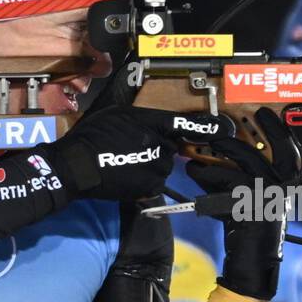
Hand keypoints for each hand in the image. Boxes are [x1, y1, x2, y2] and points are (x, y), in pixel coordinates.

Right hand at [52, 106, 194, 202]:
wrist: (77, 166)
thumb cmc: (92, 135)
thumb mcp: (117, 114)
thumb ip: (143, 118)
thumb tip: (158, 126)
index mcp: (152, 123)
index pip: (183, 124)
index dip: (205, 127)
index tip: (225, 129)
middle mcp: (160, 145)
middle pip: (171, 147)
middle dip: (158, 147)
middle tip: (132, 148)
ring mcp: (157, 168)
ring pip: (164, 165)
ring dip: (153, 164)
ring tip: (127, 162)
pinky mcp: (151, 187)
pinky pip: (156, 182)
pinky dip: (146, 180)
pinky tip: (128, 175)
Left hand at [187, 108, 300, 300]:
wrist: (249, 267)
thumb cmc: (245, 236)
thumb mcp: (241, 202)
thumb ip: (233, 180)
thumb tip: (209, 160)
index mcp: (283, 190)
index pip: (291, 155)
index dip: (281, 133)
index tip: (267, 115)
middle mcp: (283, 193)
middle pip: (285, 153)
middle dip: (270, 132)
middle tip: (249, 117)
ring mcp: (271, 199)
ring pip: (252, 163)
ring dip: (226, 151)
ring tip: (205, 147)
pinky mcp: (255, 207)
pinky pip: (231, 181)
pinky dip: (210, 174)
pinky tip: (195, 171)